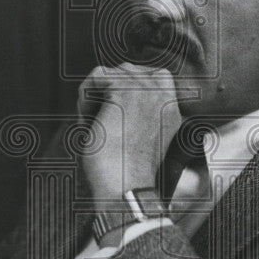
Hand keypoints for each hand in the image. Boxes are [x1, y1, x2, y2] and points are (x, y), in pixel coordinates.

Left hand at [77, 63, 182, 203]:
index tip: (113, 113)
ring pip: (110, 74)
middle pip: (128, 73)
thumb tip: (112, 91)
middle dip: (108, 95)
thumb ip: (140, 112)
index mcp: (172, 108)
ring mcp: (146, 88)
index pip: (153, 77)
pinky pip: (97, 76)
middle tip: (101, 123)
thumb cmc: (127, 172)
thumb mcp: (142, 138)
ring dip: (95, 98)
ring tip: (94, 124)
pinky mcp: (124, 88)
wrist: (126, 186)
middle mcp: (164, 93)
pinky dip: (85, 97)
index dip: (127, 90)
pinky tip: (89, 122)